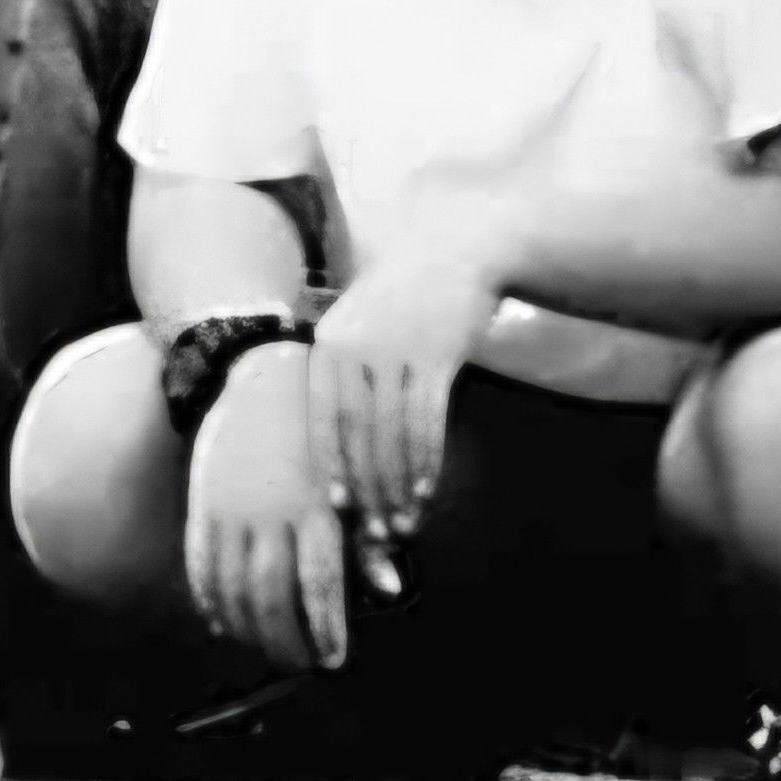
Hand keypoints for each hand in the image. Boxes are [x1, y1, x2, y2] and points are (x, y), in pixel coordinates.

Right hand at [183, 341, 352, 671]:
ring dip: (247, 628)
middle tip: (297, 664)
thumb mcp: (348, 484)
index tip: (331, 661)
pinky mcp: (203, 503)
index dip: (323, 630)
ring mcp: (230, 509)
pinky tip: (222, 620)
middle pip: (271, 597)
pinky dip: (208, 599)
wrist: (263, 379)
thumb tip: (392, 591)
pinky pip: (200, 564)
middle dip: (284, 641)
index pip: (318, 586)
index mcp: (314, 509)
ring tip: (262, 648)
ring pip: (231, 587)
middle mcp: (269, 513)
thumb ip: (367, 540)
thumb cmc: (319, 439)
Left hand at [306, 229, 507, 553]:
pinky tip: (427, 491)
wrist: (457, 248)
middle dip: (364, 488)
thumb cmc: (405, 297)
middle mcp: (354, 347)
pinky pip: (427, 420)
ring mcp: (395, 349)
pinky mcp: (436, 354)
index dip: (330, 466)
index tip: (337, 509)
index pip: (323, 418)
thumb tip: (333, 441)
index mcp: (328, 344)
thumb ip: (344, 374)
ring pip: (391, 434)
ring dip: (397, 485)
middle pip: (356, 433)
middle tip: (371, 532)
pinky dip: (426, 461)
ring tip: (402, 523)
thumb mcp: (360, 326)